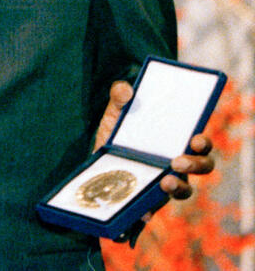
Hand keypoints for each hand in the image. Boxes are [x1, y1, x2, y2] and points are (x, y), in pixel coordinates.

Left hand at [95, 80, 215, 244]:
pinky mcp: (150, 202)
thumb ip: (118, 99)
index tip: (196, 139)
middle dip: (196, 164)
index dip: (204, 142)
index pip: (200, 142)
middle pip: (202, 167)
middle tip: (177, 161)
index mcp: (174, 142)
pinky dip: (150, 210)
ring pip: (185, 191)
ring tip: (165, 181)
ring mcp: (166, 184)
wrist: (96, 167)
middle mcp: (177, 164)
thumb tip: (125, 89)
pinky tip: (142, 209)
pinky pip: (155, 210)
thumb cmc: (114, 138)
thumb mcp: (114, 116)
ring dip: (179, 187)